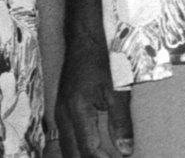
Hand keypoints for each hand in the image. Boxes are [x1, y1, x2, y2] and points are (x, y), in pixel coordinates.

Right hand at [55, 40, 128, 157]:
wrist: (84, 39)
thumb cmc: (102, 60)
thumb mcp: (117, 90)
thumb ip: (121, 122)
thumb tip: (126, 150)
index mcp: (77, 111)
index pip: (88, 150)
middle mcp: (63, 115)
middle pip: (72, 155)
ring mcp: (59, 113)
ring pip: (66, 148)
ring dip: (82, 157)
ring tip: (101, 156)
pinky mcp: (61, 110)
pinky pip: (65, 138)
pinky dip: (77, 150)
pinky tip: (91, 150)